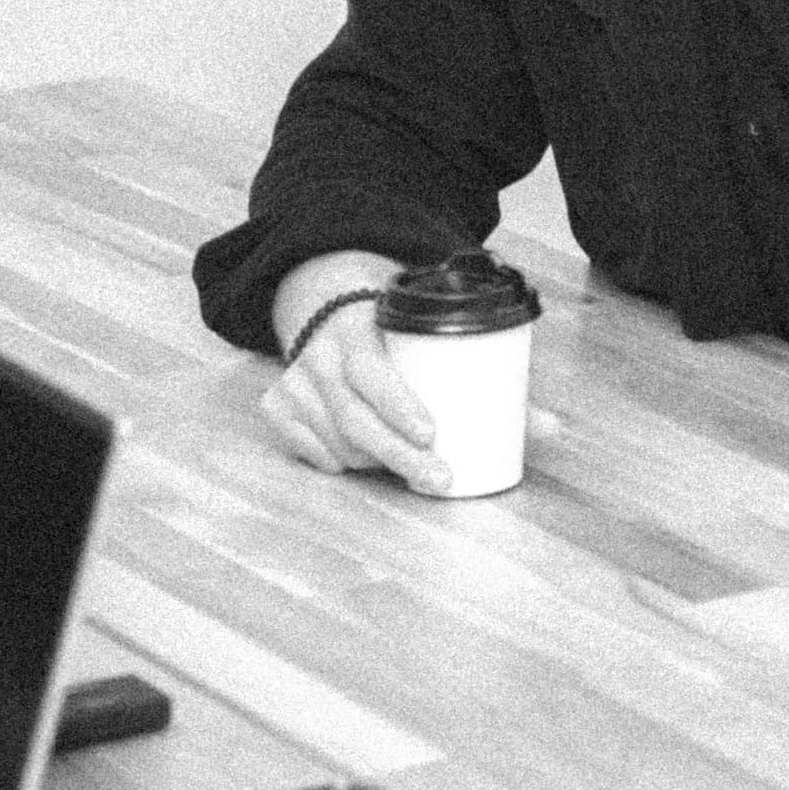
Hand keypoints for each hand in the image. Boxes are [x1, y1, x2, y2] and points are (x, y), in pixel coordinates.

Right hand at [258, 297, 450, 493]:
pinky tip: (366, 452)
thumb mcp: (409, 326)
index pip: (369, 370)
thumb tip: (513, 407)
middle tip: (439, 476)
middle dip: (400, 455)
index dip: (397, 405)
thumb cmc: (386, 333)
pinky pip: (321, 456)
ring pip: (342, 446)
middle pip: (355, 418)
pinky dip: (350, 463)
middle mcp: (316, 354)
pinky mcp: (275, 408)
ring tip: (410, 458)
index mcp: (353, 327)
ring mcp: (292, 383)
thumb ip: (448, 356)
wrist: (327, 313)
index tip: (431, 435)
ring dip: (380, 462)